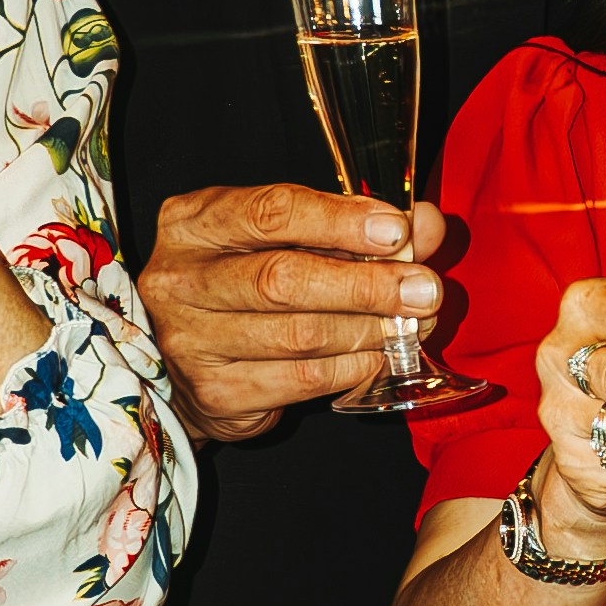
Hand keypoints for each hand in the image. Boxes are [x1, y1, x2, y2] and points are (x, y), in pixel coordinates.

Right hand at [135, 179, 453, 439]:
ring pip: (300, 336)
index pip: (270, 212)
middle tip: (424, 289)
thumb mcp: (285, 238)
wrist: (185, 364)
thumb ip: (350, 225)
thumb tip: (426, 225)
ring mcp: (191, 342)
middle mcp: (179, 279)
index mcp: (192, 222)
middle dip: (366, 284)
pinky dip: (354, 367)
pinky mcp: (215, 393)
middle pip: (284, 280)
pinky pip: (303, 381)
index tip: (396, 231)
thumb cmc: (244, 284)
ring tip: (411, 323)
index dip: (340, 221)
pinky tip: (378, 355)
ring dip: (369, 329)